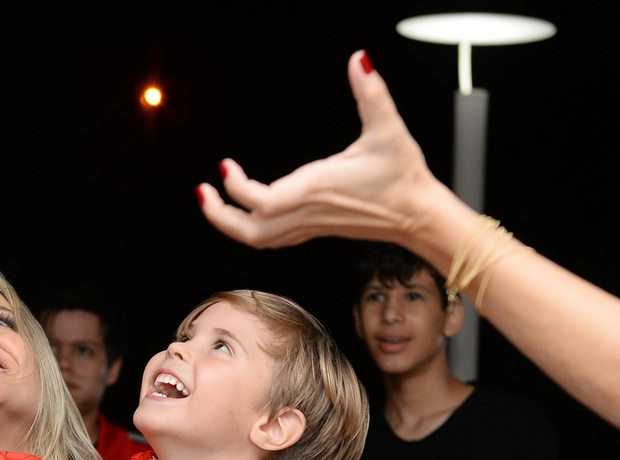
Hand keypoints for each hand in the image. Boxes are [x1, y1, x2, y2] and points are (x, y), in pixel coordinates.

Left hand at [198, 51, 442, 250]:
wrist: (417, 215)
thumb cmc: (403, 176)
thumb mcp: (388, 128)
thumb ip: (372, 92)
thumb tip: (360, 61)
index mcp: (316, 189)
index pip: (262, 200)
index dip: (236, 188)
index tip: (223, 166)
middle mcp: (307, 211)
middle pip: (249, 230)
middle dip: (219, 215)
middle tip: (202, 192)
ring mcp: (309, 225)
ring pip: (258, 239)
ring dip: (230, 224)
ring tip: (214, 201)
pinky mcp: (314, 229)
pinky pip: (272, 238)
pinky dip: (251, 229)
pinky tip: (244, 211)